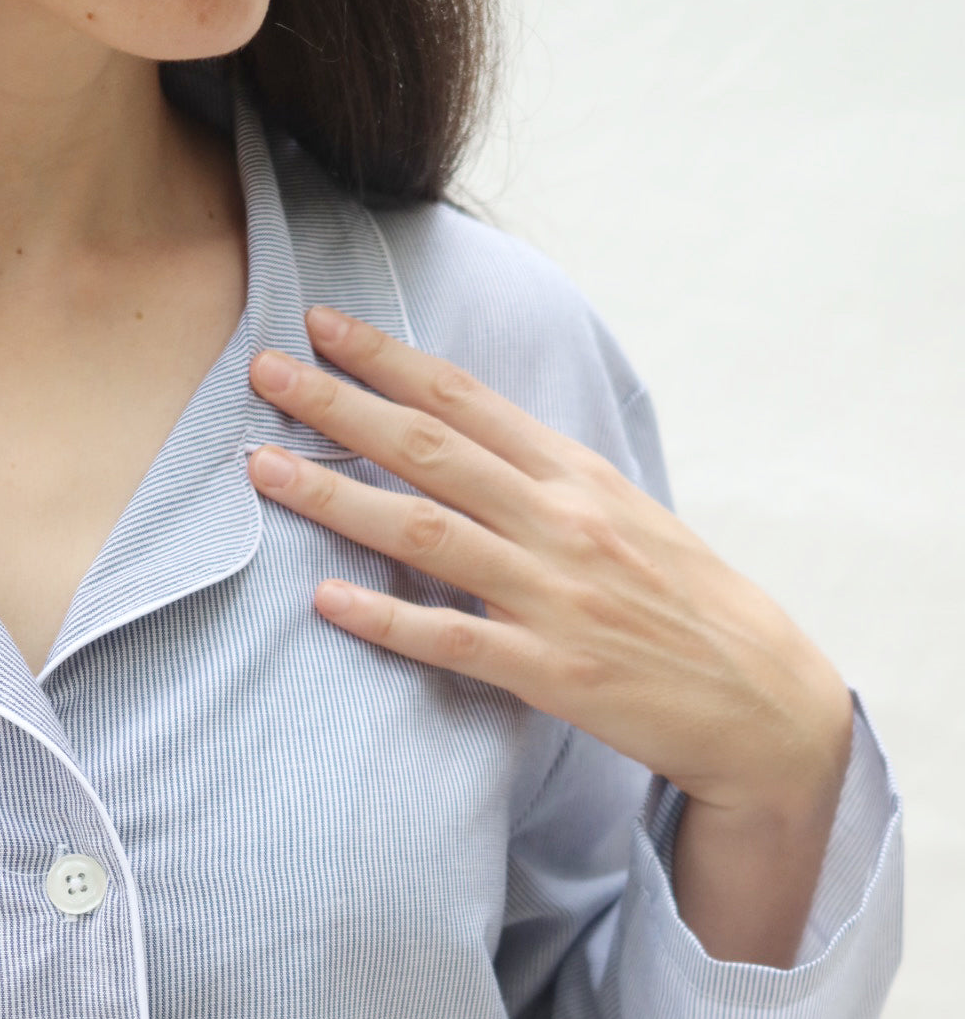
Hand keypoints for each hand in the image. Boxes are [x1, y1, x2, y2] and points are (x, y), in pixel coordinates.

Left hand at [248, 305, 851, 816]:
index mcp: (578, 474)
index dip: (388, 359)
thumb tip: (469, 439)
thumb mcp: (627, 512)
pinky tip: (325, 599)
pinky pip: (452, 638)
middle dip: (338, 406)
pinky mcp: (550, 670)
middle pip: (430, 450)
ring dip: (336, 497)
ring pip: (425, 533)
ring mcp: (554, 594)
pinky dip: (386, 618)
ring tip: (262, 469)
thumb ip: (548, 477)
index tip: (322, 324)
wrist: (757, 695)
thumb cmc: (684, 599)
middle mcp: (561, 521)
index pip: (467, 399)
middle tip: (261, 370)